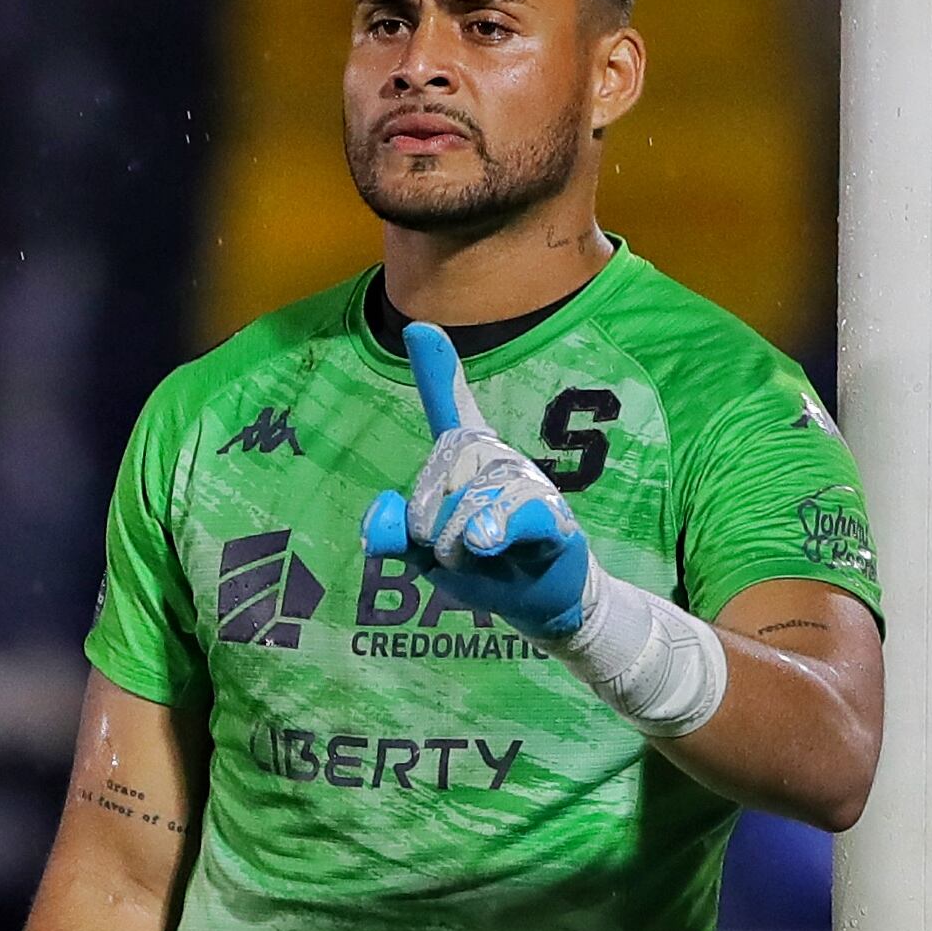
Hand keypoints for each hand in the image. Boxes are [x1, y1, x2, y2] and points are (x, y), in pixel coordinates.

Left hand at [361, 321, 593, 640]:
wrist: (543, 601)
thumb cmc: (485, 569)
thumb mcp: (426, 556)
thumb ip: (395, 534)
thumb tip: (379, 516)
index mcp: (466, 459)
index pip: (447, 410)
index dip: (436, 371)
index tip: (419, 329)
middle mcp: (497, 458)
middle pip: (437, 479)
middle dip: (429, 529)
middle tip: (456, 550)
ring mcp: (526, 484)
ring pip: (464, 505)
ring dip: (456, 549)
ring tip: (480, 559)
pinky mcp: (552, 518)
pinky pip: (514, 517)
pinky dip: (494, 529)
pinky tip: (483, 541)